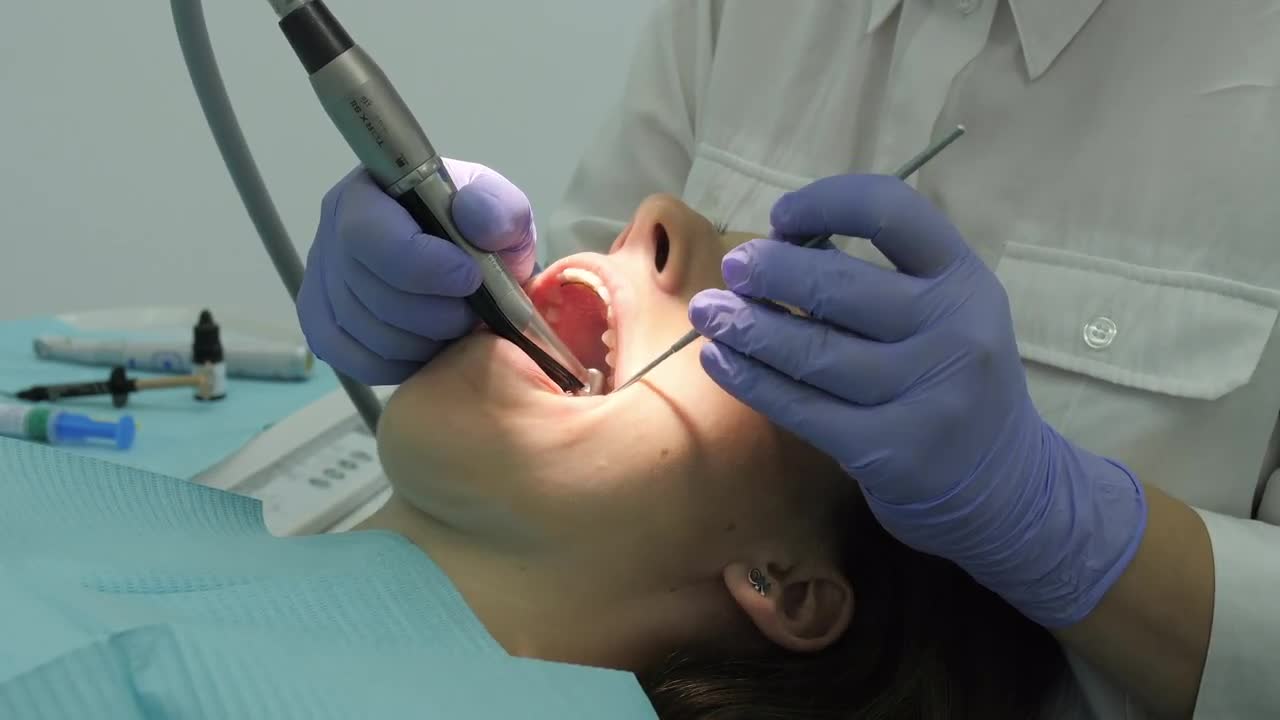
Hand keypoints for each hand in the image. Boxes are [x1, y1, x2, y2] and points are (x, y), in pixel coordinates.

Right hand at [298, 159, 536, 384]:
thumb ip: (499, 209)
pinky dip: (402, 364)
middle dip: (434, 313)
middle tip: (472, 312)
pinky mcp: (324, 327)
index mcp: (367, 192)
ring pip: (366, 332)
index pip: (369, 235)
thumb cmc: (480, 234)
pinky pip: (356, 360)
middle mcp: (331, 233)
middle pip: (370, 291)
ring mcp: (322, 283)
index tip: (470, 278)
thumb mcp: (504, 212)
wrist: (470, 267)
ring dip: (424, 341)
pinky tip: (430, 347)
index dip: (422, 266)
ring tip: (456, 327)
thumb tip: (474, 215)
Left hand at [688, 174, 1146, 627]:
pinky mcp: (889, 452)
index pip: (893, 213)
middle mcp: (954, 332)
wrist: (1002, 485)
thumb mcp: (947, 314)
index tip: (782, 216)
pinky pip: (802, 407)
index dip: (827, 202)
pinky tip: (720, 360)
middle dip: (771, 270)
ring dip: (747, 326)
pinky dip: (750, 380)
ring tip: (707, 311)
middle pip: (840, 286)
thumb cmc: (952, 379)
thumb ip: (883, 278)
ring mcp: (925, 395)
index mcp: (965, 279)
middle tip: (733, 268)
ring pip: (813, 351)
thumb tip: (778, 246)